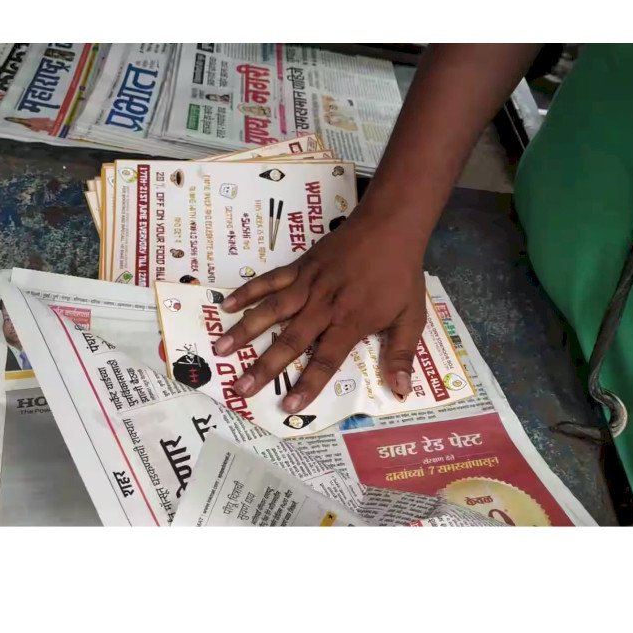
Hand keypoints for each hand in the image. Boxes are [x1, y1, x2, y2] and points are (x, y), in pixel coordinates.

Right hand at [212, 213, 426, 412]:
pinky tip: (227, 305)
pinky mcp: (300, 267)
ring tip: (220, 348)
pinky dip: (248, 292)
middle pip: (290, 340)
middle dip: (265, 366)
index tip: (289, 406)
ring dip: (245, 330)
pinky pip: (270, 280)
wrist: (390, 226)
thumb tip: (402, 390)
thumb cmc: (400, 274)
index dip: (308, 384)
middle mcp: (324, 306)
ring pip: (271, 311)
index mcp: (350, 321)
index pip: (325, 359)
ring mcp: (308, 284)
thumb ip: (401, 354)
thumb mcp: (412, 317)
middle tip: (241, 388)